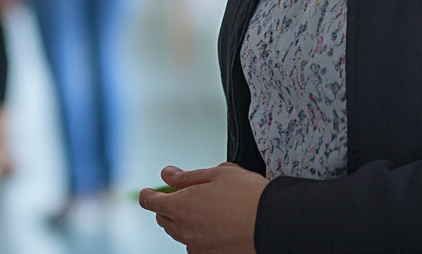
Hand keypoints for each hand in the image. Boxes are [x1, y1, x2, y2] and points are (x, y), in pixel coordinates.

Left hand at [139, 163, 267, 253]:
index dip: (147, 195)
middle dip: (167, 206)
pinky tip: (214, 227)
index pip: (151, 202)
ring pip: (180, 234)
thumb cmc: (247, 195)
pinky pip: (196, 247)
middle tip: (182, 195)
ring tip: (205, 209)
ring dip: (183, 222)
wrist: (274, 222)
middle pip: (164, 220)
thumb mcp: (216, 174)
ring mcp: (199, 248)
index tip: (148, 191)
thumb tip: (167, 174)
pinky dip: (198, 237)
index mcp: (181, 206)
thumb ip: (187, 176)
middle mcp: (186, 230)